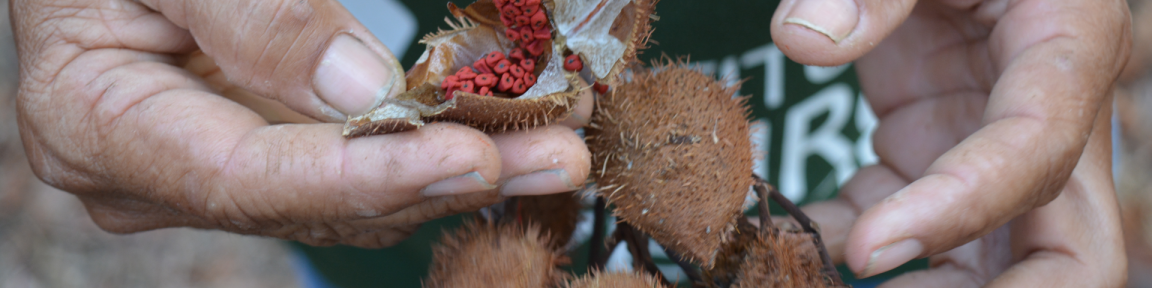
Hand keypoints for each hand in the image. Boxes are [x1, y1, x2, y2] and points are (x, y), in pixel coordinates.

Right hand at [12, 0, 591, 247]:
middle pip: (317, 200)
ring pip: (348, 199)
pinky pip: (351, 171)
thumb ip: (251, 18)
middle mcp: (153, 175)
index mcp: (96, 124)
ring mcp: (210, 170)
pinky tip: (504, 137)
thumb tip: (360, 90)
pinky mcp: (258, 149)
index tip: (472, 158)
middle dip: (444, 180)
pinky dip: (427, 153)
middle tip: (559, 156)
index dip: (365, 175)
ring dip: (458, 173)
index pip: (245, 177)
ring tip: (555, 145)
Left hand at [771, 0, 1129, 285]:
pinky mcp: (930, 150)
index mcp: (1065, 50)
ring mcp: (982, 144)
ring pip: (986, 259)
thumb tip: (804, 40)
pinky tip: (786, 248)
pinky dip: (845, 241)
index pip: (1034, 154)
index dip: (958, 211)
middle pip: (1067, 251)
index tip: (867, 252)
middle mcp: (1042, 118)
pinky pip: (897, 220)